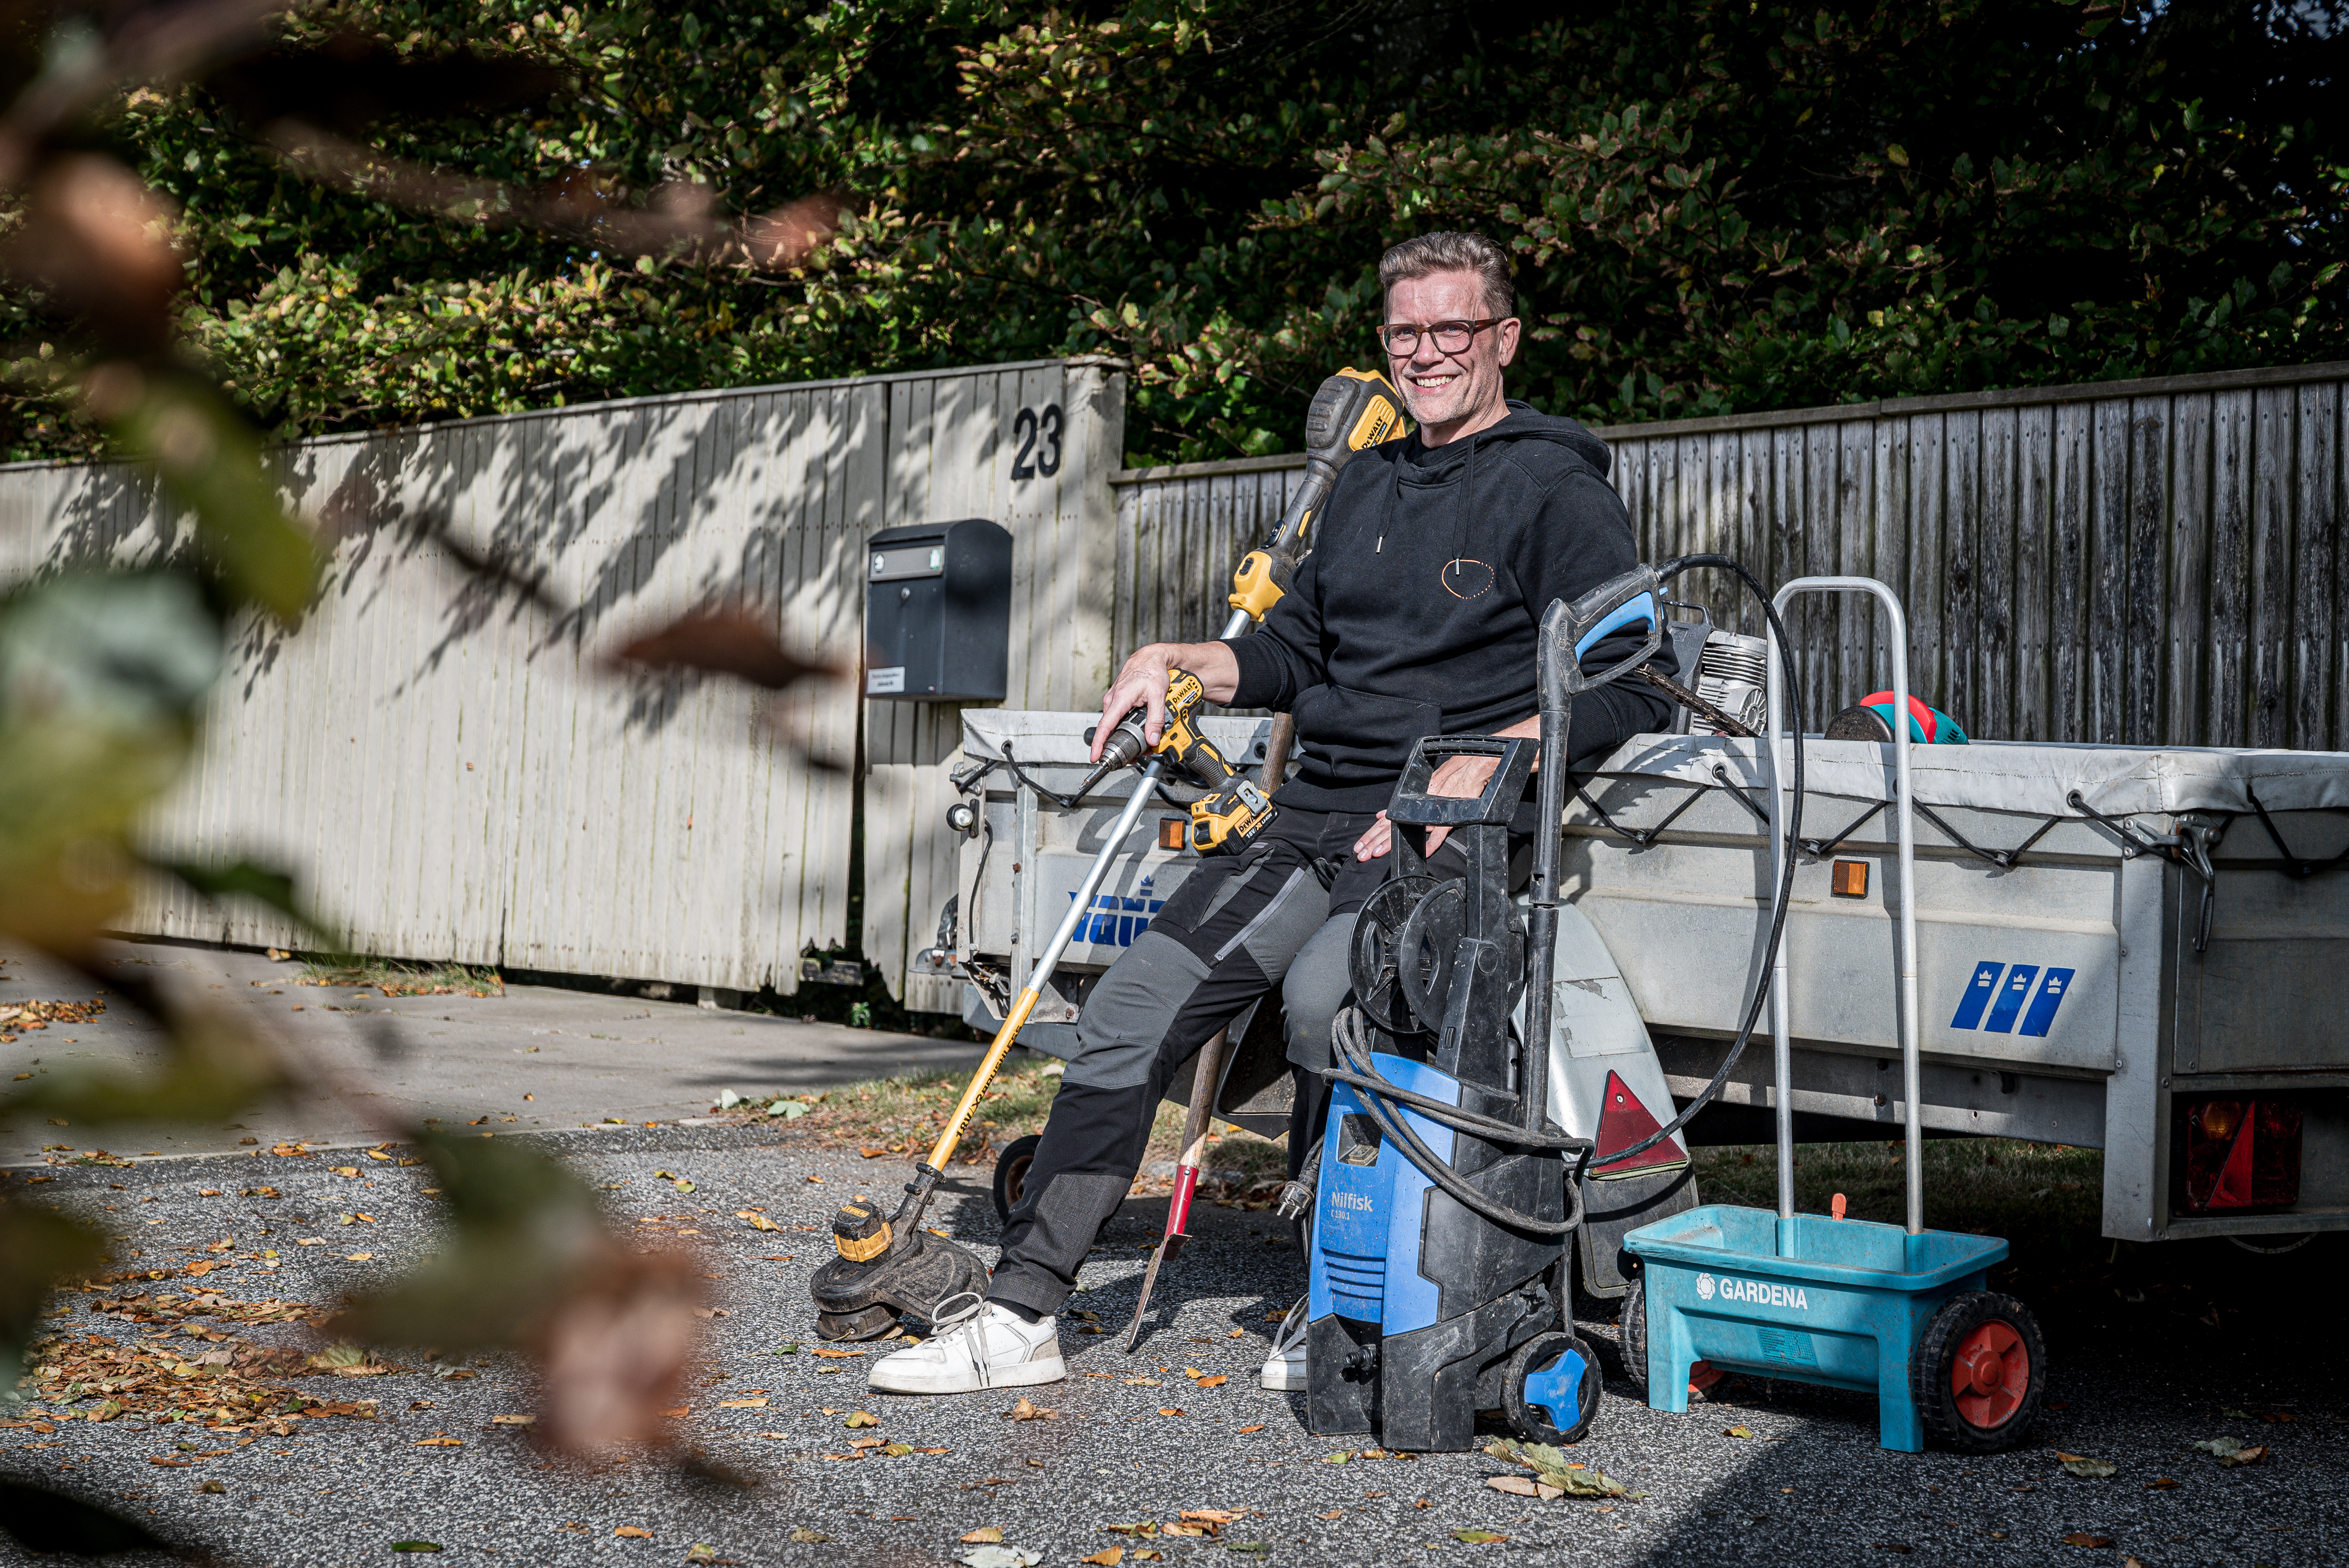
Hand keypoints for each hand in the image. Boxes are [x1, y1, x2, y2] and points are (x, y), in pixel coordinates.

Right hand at [1092, 645, 1176, 759]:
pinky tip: (1134, 732)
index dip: (1098, 743)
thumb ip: (1155, 719)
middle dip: (1115, 745)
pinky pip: (1116, 717)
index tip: (1095, 756)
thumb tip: (1152, 739)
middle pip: (1108, 729)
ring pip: (1113, 724)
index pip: (1105, 726)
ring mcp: (1113, 700)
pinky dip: (1123, 727)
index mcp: (1119, 699)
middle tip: (1129, 758)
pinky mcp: (1117, 701)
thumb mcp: (1158, 696)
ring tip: (1136, 747)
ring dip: (1121, 736)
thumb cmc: (1151, 671)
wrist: (1150, 658)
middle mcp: (1112, 700)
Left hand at [1350, 752, 1504, 861]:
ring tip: (1377, 853)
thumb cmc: (1450, 773)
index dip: (1372, 833)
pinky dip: (1432, 844)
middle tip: (1361, 854)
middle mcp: (1418, 804)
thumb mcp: (1422, 787)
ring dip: (1391, 842)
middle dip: (1374, 840)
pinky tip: (1423, 853)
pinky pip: (1440, 833)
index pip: (1387, 819)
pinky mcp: (1451, 815)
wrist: (1473, 765)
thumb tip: (1382, 815)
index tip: (1361, 844)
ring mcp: (1433, 810)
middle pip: (1391, 826)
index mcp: (1411, 798)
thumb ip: (1403, 802)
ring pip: (1408, 829)